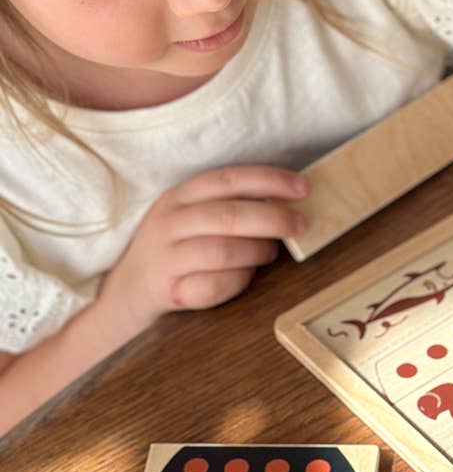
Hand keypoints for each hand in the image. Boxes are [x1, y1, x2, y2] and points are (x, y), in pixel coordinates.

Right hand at [100, 165, 307, 333]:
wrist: (129, 290)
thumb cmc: (179, 249)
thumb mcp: (195, 217)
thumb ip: (232, 206)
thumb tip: (289, 202)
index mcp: (180, 196)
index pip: (229, 180)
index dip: (270, 181)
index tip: (303, 188)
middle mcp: (169, 222)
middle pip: (229, 216)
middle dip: (273, 219)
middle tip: (300, 225)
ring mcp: (165, 257)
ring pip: (223, 252)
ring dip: (257, 253)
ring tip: (269, 253)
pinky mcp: (167, 290)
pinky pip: (213, 286)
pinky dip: (237, 282)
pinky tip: (244, 277)